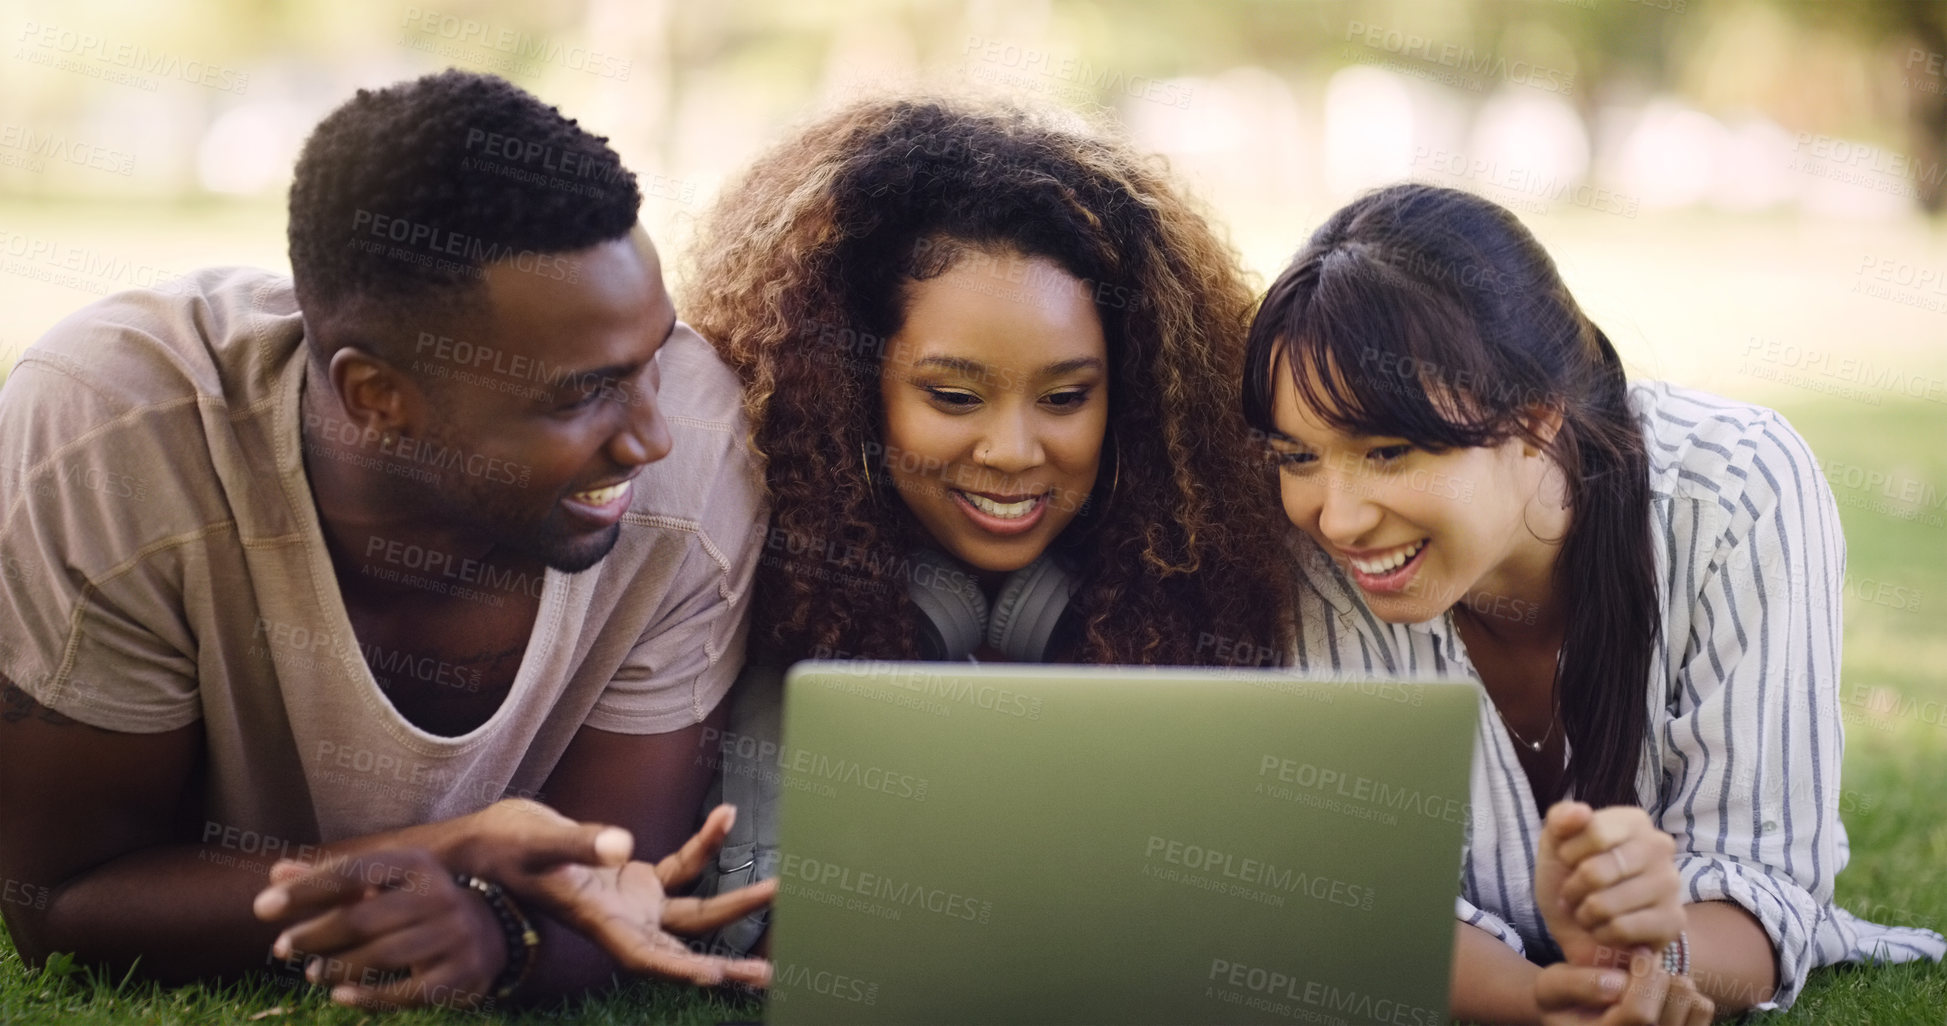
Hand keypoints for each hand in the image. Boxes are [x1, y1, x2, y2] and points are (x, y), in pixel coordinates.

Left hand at [253, 847, 503, 1010]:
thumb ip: (331, 880)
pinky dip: (367, 996)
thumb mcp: (383, 883)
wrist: (491, 932)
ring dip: (336, 968)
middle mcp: (438, 895)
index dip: (305, 889)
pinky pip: (406, 992)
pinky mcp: (459, 976)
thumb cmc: (418, 904)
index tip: (263, 907)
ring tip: (311, 973)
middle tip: (281, 948)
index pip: (352, 871)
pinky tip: (340, 995)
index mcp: (417, 864)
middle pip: (362, 919)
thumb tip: (276, 873)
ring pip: (381, 957)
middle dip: (314, 934)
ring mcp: (453, 937)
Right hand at [507, 803, 775, 986]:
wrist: (488, 843)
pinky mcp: (634, 880)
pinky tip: (724, 817)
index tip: (715, 977)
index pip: (645, 955)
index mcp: (597, 921)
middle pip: (683, 945)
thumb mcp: (539, 840)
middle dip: (726, 959)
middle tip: (768, 970)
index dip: (680, 968)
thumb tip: (624, 844)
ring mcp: (630, 902)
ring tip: (780, 890)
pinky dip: (704, 845)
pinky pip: (680, 867)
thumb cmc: (504, 846)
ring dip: (733, 902)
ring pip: (692, 911)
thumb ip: (581, 843)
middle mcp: (620, 920)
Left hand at [1536, 802, 1684, 965]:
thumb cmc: (1571, 878)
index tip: (1568, 861)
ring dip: (1585, 915)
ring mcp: (1671, 883)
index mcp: (1634, 821)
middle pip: (1595, 872)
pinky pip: (1621, 929)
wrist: (1584, 926)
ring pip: (1604, 904)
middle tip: (1574, 893)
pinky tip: (1607, 929)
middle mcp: (1660, 847)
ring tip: (1590, 912)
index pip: (1594, 832)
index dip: (1568, 854)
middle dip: (1573, 889)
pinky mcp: (1673, 920)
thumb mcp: (1554, 845)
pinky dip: (1603, 934)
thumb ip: (1560, 820)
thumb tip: (1580, 812)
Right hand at [1536, 949, 1714, 1025]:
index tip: (1639, 951)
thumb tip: (1617, 983)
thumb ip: (1576, 985)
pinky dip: (1688, 994)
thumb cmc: (1562, 999)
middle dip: (1656, 975)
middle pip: (1669, 1012)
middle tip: (1641, 963)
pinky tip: (1664, 993)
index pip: (1640, 1015)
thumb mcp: (1550, 987)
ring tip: (1651, 979)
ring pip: (1689, 1004)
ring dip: (1672, 982)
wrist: (1572, 1017)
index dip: (1643, 976)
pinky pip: (1702, 1009)